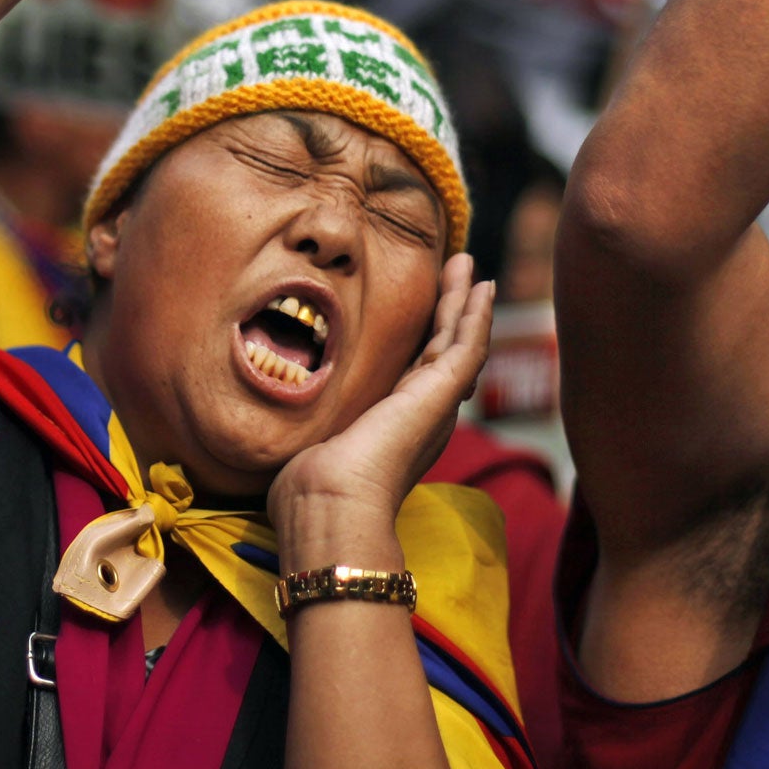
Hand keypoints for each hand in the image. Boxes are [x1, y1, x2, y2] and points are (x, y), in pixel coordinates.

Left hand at [269, 255, 496, 532]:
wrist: (332, 502)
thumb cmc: (310, 488)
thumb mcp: (311, 443)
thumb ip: (311, 428)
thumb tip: (288, 429)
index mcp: (397, 426)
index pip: (417, 372)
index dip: (425, 338)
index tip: (426, 309)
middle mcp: (424, 415)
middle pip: (443, 350)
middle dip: (449, 310)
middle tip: (457, 272)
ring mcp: (436, 404)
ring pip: (459, 340)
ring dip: (465, 301)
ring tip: (468, 265)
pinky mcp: (443, 392)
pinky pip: (469, 344)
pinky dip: (477, 314)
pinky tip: (481, 286)